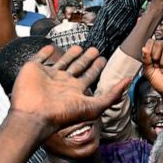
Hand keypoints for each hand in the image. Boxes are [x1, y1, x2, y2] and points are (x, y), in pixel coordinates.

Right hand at [10, 46, 126, 132]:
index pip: (89, 76)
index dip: (97, 67)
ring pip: (62, 62)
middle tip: (95, 49)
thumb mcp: (94, 106)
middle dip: (87, 59)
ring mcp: (48, 76)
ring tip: (79, 47)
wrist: (35, 115)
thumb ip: (112, 95)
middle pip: (78, 67)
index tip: (104, 59)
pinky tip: (49, 47)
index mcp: (75, 91)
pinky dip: (44, 52)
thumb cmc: (63, 114)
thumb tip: (129, 81)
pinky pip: (40, 58)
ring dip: (70, 54)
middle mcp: (62, 83)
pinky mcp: (34, 70)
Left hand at [141, 39, 162, 101]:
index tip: (150, 60)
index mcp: (157, 53)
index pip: (152, 42)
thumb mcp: (148, 72)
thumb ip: (145, 59)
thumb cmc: (160, 83)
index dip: (150, 50)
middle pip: (160, 43)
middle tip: (157, 66)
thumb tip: (144, 48)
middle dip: (156, 57)